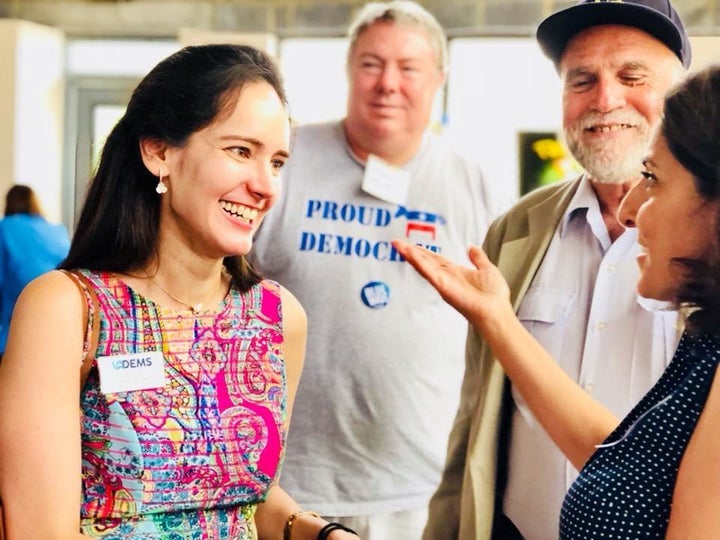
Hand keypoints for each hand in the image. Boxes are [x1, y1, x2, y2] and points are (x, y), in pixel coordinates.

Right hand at [392, 239, 511, 328]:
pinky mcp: (443, 287)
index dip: (423, 251)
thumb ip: (478, 258)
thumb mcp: (486, 269)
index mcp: (454, 273)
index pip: (435, 259)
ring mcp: (443, 283)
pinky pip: (429, 273)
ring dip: (410, 255)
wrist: (497, 310)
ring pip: (424, 266)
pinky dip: (419, 263)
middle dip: (410, 252)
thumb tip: (472, 248)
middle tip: (396, 242)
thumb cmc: (494, 295)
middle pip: (425, 261)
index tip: (411, 245)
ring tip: (398, 245)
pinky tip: (410, 253)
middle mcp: (446, 278)